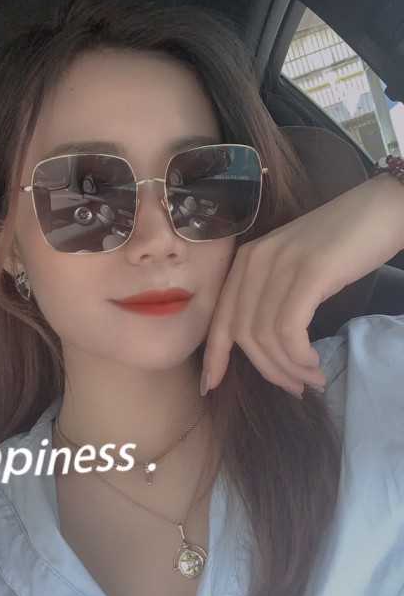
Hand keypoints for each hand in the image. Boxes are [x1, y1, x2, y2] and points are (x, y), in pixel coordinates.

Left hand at [202, 176, 403, 397]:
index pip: (220, 318)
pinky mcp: (309, 272)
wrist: (384, 206)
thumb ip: (270, 296)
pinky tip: (313, 362)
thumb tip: (263, 346)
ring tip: (311, 379)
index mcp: (245, 261)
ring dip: (288, 368)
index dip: (213, 356)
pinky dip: (298, 355)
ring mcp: (281, 264)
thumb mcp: (293, 268)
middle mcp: (254, 260)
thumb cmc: (343, 243)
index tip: (210, 385)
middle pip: (242, 334)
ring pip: (266, 336)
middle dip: (266, 370)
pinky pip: (289, 329)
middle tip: (294, 388)